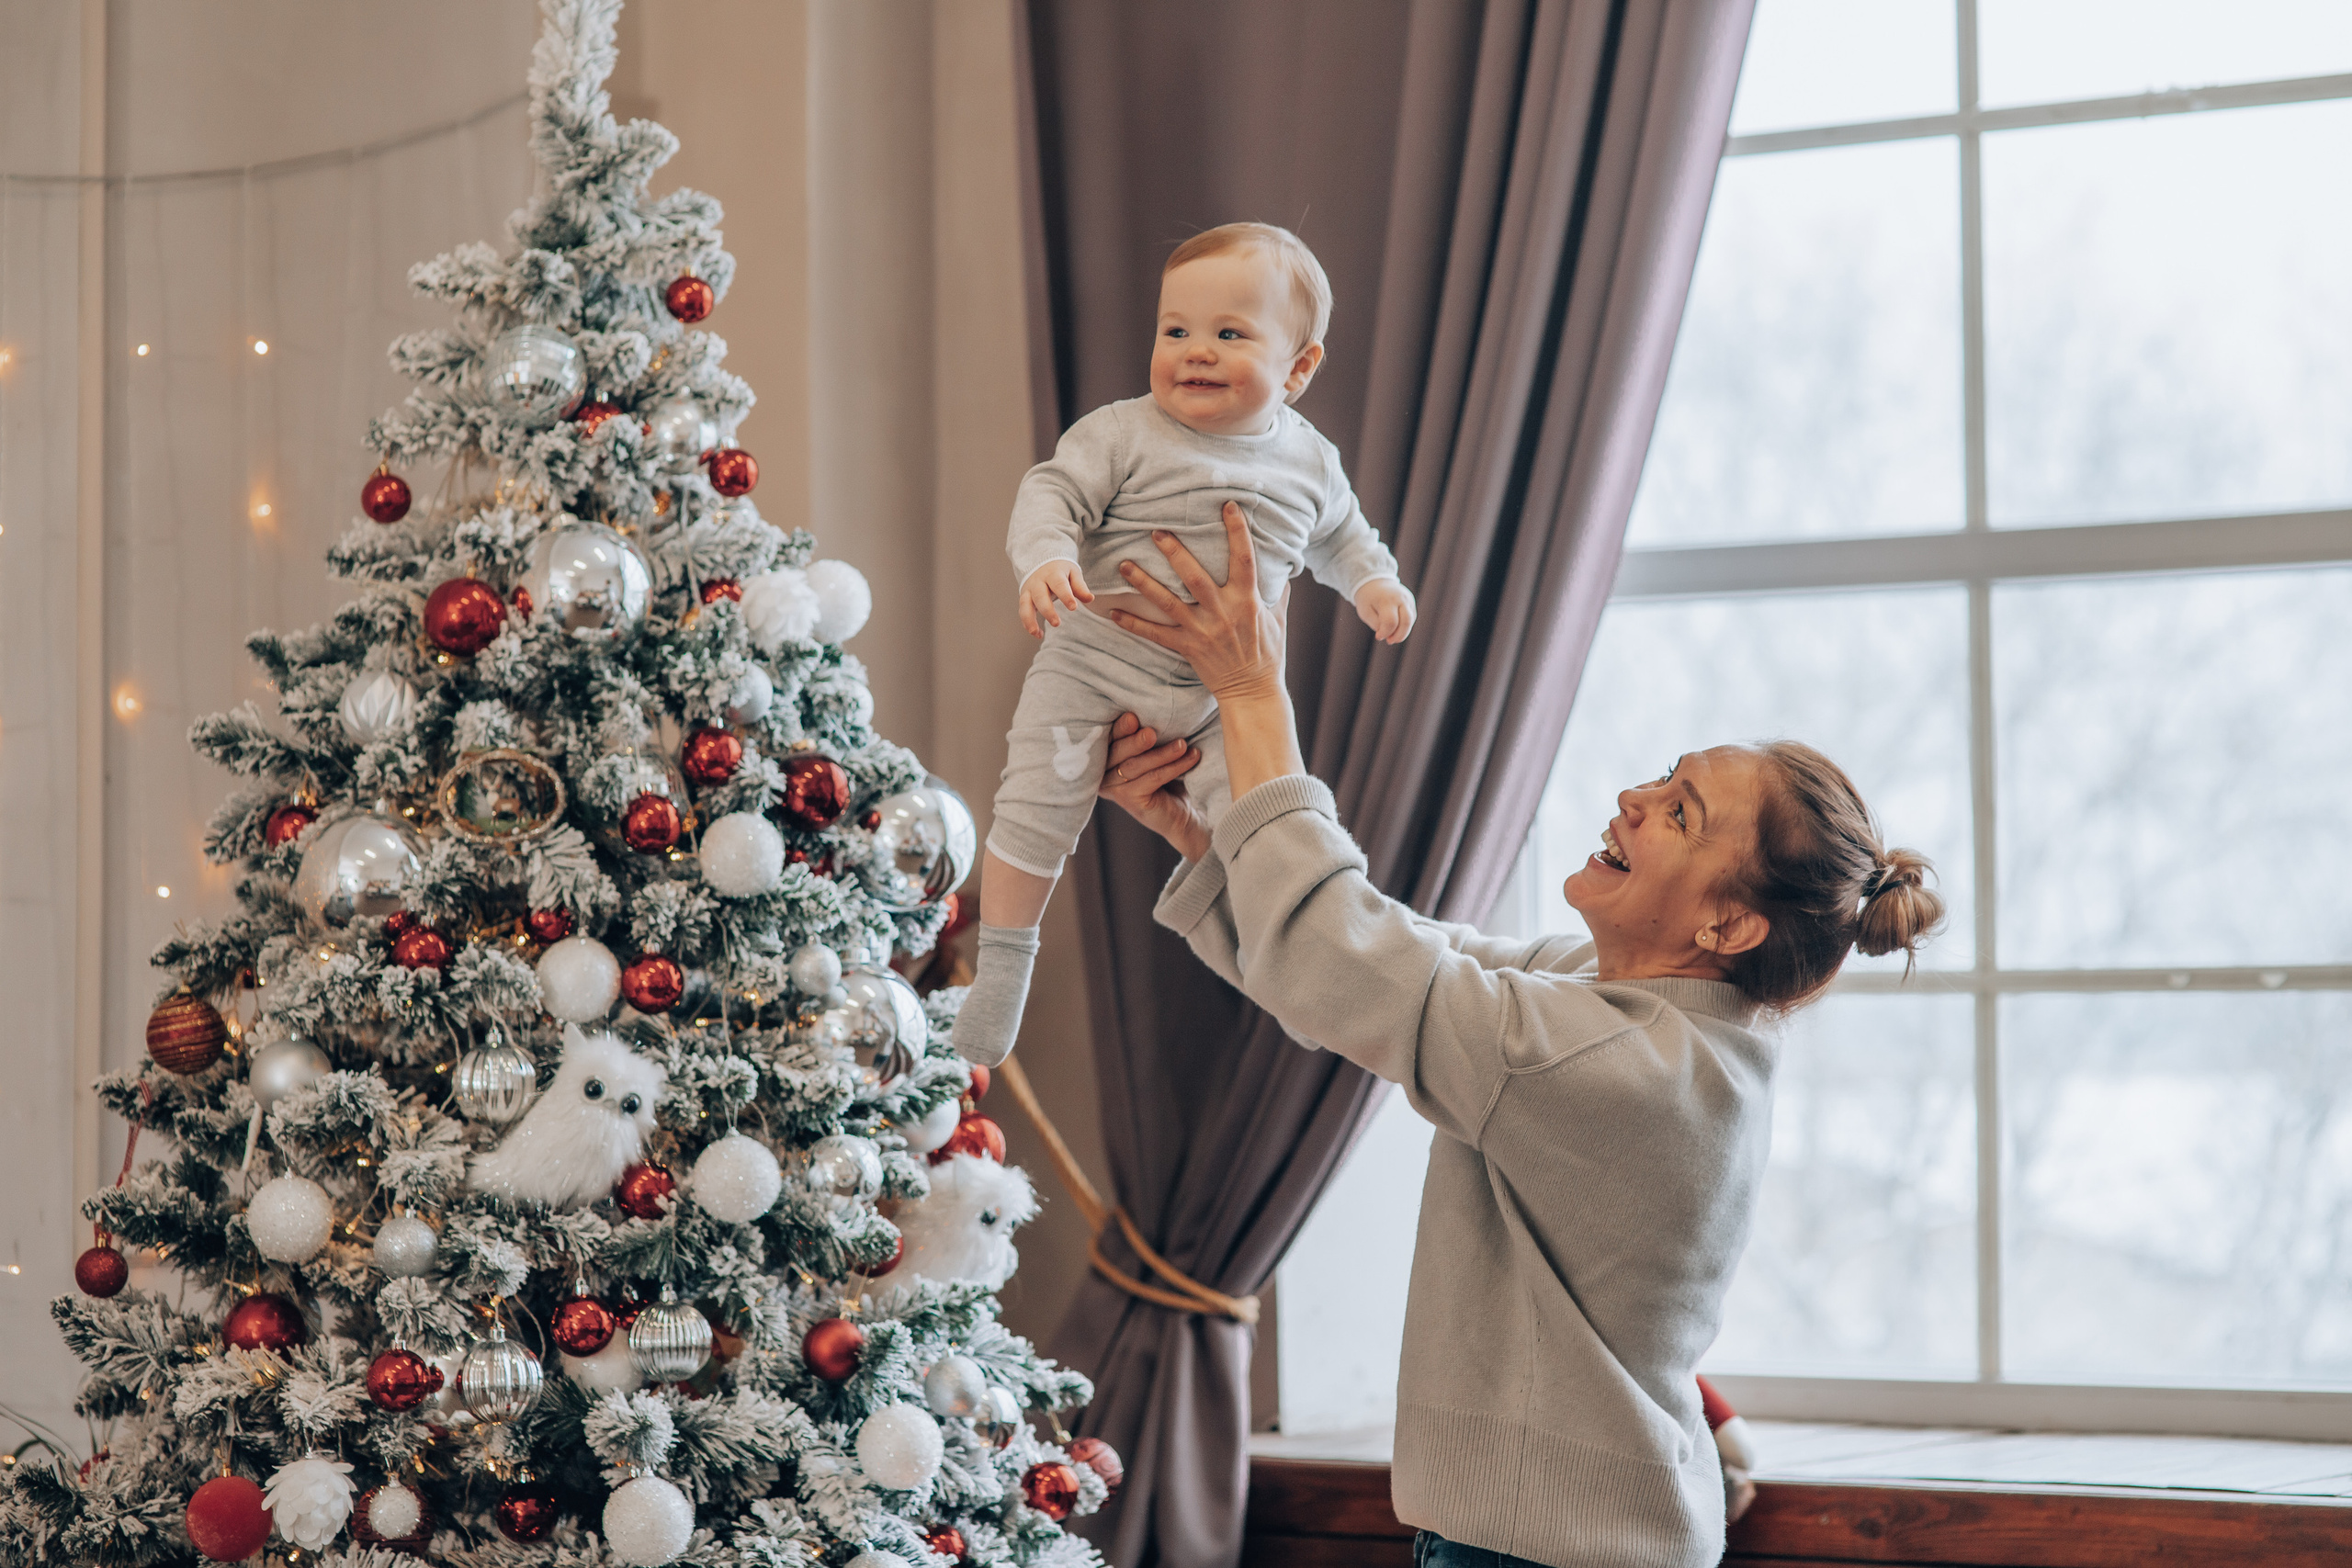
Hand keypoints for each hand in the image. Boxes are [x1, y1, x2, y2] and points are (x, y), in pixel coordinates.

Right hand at [1019, 560, 1092, 638]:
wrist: (1042, 563)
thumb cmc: (1061, 571)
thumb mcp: (1073, 573)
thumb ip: (1080, 587)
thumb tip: (1090, 599)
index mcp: (1053, 573)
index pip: (1059, 584)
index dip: (1065, 596)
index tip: (1073, 608)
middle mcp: (1038, 581)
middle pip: (1040, 595)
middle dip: (1047, 610)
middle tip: (1057, 623)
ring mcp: (1029, 590)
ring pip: (1025, 604)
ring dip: (1029, 619)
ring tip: (1036, 633)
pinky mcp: (1024, 598)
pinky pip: (1023, 611)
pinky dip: (1027, 623)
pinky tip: (1037, 634)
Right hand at [1098, 712, 1210, 861]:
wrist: (1183, 812)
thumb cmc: (1169, 773)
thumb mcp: (1156, 748)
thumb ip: (1148, 731)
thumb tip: (1155, 706)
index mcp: (1105, 755)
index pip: (1109, 737)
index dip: (1119, 728)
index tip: (1134, 716)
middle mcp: (1103, 773)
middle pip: (1118, 752)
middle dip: (1136, 741)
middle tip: (1152, 732)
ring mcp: (1115, 790)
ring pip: (1136, 766)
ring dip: (1162, 753)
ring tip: (1183, 744)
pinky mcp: (1131, 801)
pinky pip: (1152, 779)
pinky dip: (1174, 767)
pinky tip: (1192, 757)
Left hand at [1101, 502, 1287, 702]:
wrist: (1253, 692)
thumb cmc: (1268, 655)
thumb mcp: (1278, 621)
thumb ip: (1277, 594)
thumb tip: (1285, 571)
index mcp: (1247, 601)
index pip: (1244, 559)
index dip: (1236, 531)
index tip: (1227, 506)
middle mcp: (1223, 612)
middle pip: (1195, 577)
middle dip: (1174, 553)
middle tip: (1155, 532)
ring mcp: (1203, 631)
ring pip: (1168, 602)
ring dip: (1144, 583)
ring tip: (1124, 564)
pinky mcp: (1187, 648)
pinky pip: (1155, 634)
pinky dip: (1134, 624)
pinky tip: (1113, 613)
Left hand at [1353, 578, 1415, 644]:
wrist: (1374, 582)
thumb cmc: (1368, 599)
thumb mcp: (1365, 612)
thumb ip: (1376, 624)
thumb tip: (1388, 635)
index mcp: (1386, 600)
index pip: (1391, 622)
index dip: (1385, 633)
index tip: (1378, 636)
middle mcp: (1400, 598)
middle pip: (1406, 622)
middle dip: (1399, 636)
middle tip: (1389, 641)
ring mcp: (1408, 599)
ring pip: (1410, 621)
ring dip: (1402, 632)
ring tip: (1391, 635)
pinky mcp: (1411, 602)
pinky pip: (1411, 618)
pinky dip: (1404, 626)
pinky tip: (1395, 627)